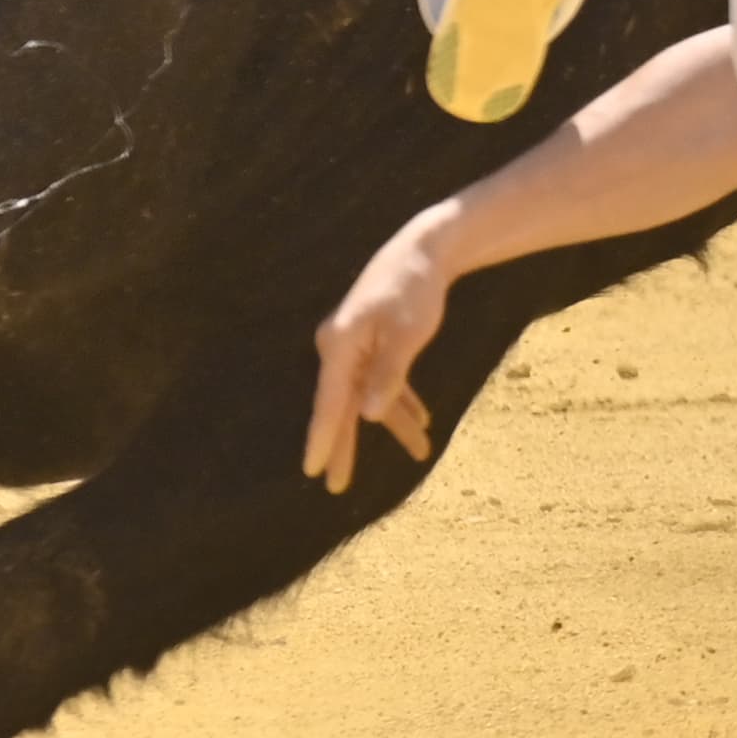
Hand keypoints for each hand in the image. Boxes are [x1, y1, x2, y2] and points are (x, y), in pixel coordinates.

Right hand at [302, 215, 452, 494]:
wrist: (423, 249)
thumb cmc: (415, 288)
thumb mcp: (408, 333)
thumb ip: (389, 375)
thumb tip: (370, 416)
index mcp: (340, 343)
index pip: (329, 401)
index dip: (322, 438)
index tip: (313, 470)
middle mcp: (339, 347)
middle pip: (341, 404)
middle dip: (346, 445)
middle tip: (337, 487)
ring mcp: (355, 345)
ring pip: (369, 395)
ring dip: (395, 422)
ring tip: (421, 451)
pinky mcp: (372, 343)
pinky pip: (381, 380)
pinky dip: (402, 399)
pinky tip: (422, 420)